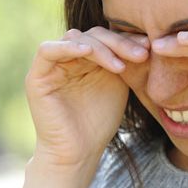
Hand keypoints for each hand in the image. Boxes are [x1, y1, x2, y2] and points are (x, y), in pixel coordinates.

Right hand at [25, 26, 148, 170]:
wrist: (79, 152)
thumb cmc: (99, 122)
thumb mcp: (119, 85)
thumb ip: (124, 61)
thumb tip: (147, 39)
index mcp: (87, 58)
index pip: (107, 37)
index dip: (127, 39)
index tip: (150, 46)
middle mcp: (69, 57)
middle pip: (94, 35)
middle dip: (119, 43)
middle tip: (141, 54)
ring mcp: (52, 65)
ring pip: (75, 38)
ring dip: (101, 48)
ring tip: (121, 65)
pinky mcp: (37, 76)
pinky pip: (47, 51)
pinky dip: (68, 47)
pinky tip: (88, 52)